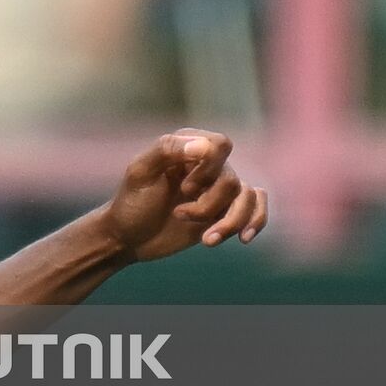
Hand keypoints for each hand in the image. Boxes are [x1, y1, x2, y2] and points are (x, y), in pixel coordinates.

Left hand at [101, 128, 267, 262]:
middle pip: (231, 179)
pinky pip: (256, 207)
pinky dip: (256, 221)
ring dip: (229, 222)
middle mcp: (207, 164)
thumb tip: (203, 146)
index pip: (220, 145)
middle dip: (209, 204)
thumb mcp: (140, 173)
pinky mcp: (224, 210)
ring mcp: (217, 188)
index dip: (209, 168)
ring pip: (247, 197)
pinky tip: (244, 238)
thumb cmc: (132, 202)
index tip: (185, 188)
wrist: (129, 237)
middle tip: (179, 213)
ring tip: (207, 240)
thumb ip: (166, 150)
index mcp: (187, 146)